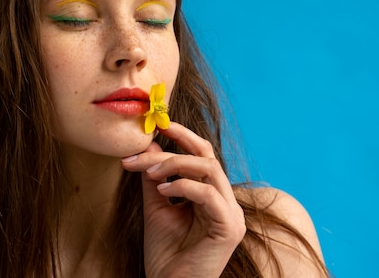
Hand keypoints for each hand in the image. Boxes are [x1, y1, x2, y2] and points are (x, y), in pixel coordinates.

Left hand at [122, 122, 245, 277]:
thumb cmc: (165, 253)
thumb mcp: (156, 206)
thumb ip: (154, 177)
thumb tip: (147, 145)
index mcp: (211, 196)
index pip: (202, 155)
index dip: (183, 136)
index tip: (158, 125)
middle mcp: (225, 202)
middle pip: (207, 157)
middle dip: (177, 145)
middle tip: (148, 146)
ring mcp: (231, 215)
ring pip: (210, 169)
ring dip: (176, 165)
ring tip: (151, 174)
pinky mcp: (229, 228)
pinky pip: (209, 194)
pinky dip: (184, 186)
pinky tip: (164, 190)